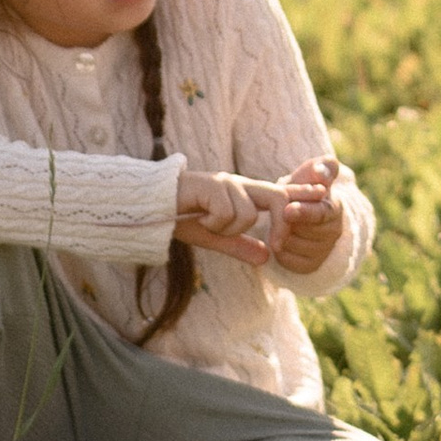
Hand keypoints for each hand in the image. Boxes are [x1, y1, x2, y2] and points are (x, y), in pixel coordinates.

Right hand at [175, 168, 290, 262]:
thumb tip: (266, 258)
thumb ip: (239, 245)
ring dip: (229, 229)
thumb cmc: (180, 218)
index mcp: (244, 194)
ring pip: (249, 214)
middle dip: (282, 223)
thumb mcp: (214, 237)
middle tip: (274, 247)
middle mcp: (239, 184)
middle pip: (278, 196)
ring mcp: (225, 182)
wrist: (149, 206)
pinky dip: (213, 224)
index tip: (279, 247)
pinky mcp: (211, 184)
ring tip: (208, 225)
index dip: (290, 217)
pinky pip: (226, 213)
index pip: (280, 197)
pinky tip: (198, 219)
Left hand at [270, 152, 345, 274]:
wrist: (299, 214)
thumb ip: (321, 168)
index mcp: (335, 209)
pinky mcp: (310, 265)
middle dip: (286, 221)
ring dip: (280, 234)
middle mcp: (334, 232)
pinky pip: (287, 260)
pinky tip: (278, 237)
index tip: (287, 210)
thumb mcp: (312, 174)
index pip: (321, 214)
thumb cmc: (304, 190)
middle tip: (276, 211)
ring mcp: (323, 251)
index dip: (304, 212)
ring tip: (277, 222)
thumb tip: (321, 171)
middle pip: (304, 231)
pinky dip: (278, 250)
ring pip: (293, 245)